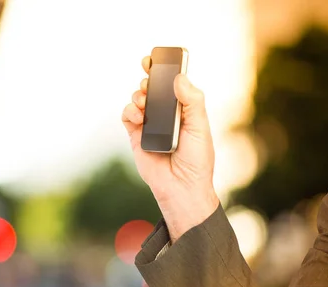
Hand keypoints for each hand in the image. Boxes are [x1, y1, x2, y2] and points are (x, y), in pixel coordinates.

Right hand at [122, 56, 219, 241]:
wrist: (181, 188)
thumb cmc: (196, 160)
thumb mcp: (200, 127)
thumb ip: (192, 101)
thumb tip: (179, 78)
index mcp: (183, 109)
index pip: (173, 83)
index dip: (164, 69)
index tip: (157, 58)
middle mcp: (165, 115)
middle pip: (152, 87)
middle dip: (148, 78)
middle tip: (148, 75)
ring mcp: (149, 125)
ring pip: (137, 99)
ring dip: (139, 96)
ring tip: (145, 103)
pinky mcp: (136, 136)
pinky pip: (127, 116)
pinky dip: (130, 112)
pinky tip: (139, 117)